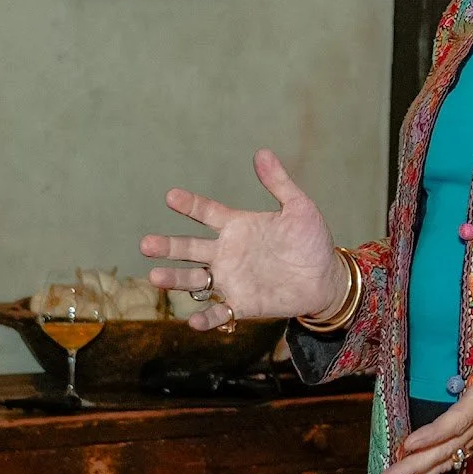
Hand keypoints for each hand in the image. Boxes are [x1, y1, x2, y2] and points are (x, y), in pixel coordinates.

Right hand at [140, 148, 343, 329]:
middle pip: (189, 248)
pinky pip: (219, 312)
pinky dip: (205, 318)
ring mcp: (231, 279)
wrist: (326, 277)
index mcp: (238, 226)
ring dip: (175, 280)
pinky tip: (192, 321)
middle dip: (167, 247)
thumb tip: (262, 152)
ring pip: (195, 280)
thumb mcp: (299, 208)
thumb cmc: (311, 241)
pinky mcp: (243, 303)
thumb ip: (279, 183)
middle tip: (146, 244)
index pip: (206, 212)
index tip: (171, 196)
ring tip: (154, 278)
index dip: (189, 205)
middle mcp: (227, 252)